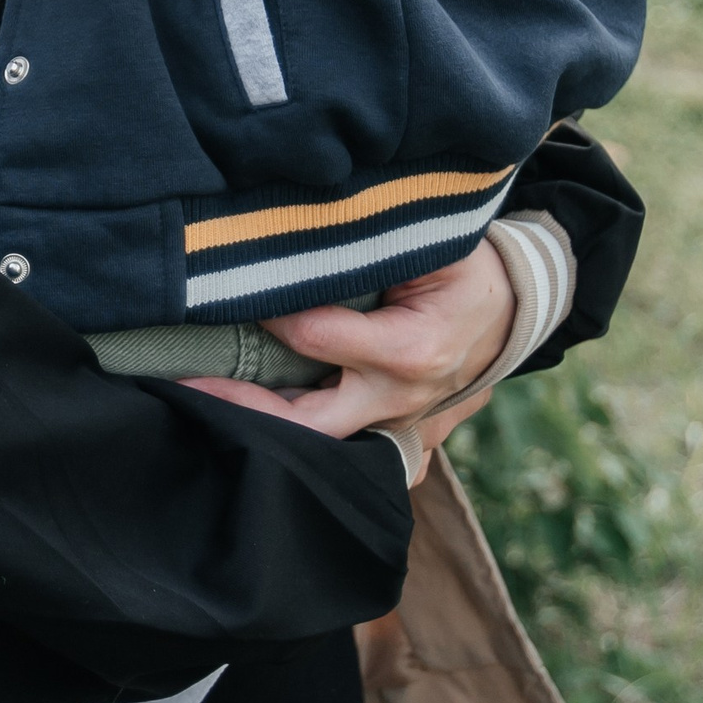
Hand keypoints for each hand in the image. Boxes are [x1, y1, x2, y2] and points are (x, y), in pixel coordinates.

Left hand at [185, 240, 517, 459]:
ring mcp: (399, 428)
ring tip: (201, 406)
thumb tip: (298, 246)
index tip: (235, 289)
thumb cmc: (467, 270)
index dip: (271, 312)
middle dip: (243, 409)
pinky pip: (344, 457)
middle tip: (184, 386)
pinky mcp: (399, 441)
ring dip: (262, 430)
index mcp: (411, 351)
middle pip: (308, 424)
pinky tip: (250, 439)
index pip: (316, 338)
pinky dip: (301, 453)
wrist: (517, 311)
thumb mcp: (431, 245)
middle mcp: (400, 401)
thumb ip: (367, 252)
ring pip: (319, 446)